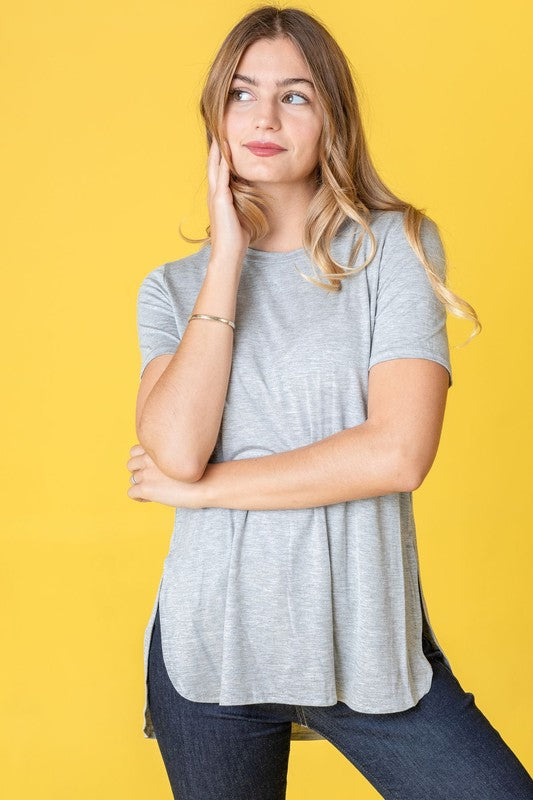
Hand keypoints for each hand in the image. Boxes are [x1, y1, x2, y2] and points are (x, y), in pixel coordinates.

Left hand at [126, 444, 205, 507]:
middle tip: (151, 480)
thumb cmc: (201, 470)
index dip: (142, 460)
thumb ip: (168, 456)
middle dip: (139, 472)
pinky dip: (139, 497)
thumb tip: (162, 466)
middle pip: (131, 464)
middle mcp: (148, 458)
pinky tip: (150, 499)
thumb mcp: (182, 455)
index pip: (135, 450)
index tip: (152, 468)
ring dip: (141, 485)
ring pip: (132, 479)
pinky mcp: (145, 488)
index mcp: (156, 447)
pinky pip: (131, 493)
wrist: (206, 483)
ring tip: (154, 491)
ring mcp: (145, 473)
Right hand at [207, 136, 250, 263]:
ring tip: (222, 130)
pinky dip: (224, 161)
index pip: (219, 169)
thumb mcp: (242, 214)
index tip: (226, 136)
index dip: (221, 153)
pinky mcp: (220, 201)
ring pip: (215, 166)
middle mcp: (214, 193)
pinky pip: (222, 176)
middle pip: (213, 162)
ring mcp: (215, 196)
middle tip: (220, 125)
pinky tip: (228, 149)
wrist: (228, 255)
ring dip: (218, 148)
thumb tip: (256, 194)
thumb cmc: (237, 238)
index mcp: (219, 196)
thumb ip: (244, 202)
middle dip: (216, 144)